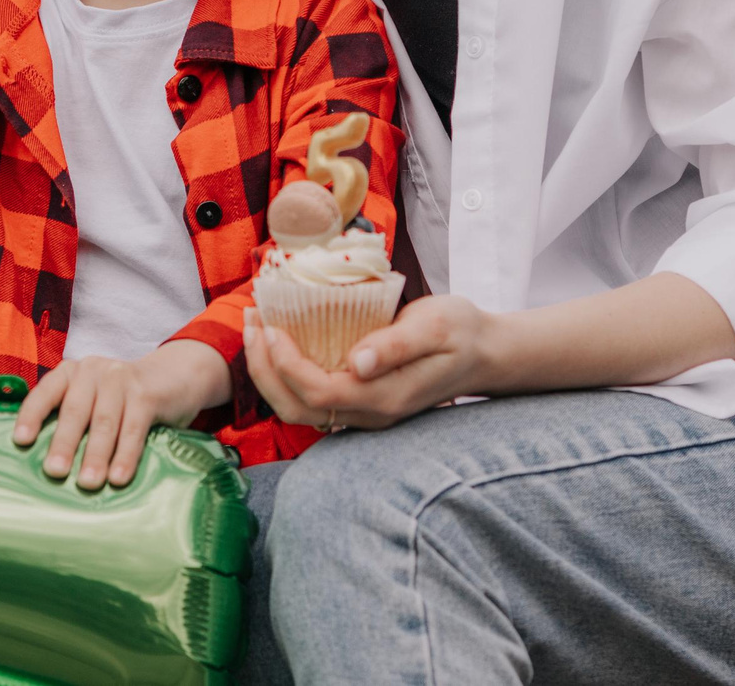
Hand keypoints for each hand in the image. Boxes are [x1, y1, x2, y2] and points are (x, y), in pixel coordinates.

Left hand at [9, 341, 230, 490]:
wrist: (173, 375)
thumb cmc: (121, 399)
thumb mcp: (93, 399)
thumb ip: (74, 420)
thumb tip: (47, 467)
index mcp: (71, 373)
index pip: (45, 393)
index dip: (32, 416)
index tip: (21, 441)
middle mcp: (93, 371)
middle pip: (75, 410)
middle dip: (63, 443)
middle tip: (54, 472)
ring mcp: (121, 380)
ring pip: (104, 422)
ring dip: (95, 455)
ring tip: (87, 484)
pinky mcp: (146, 394)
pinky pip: (133, 429)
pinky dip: (125, 455)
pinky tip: (118, 478)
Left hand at [243, 295, 505, 429]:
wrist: (484, 352)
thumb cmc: (461, 332)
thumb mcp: (436, 327)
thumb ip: (397, 345)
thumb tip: (358, 362)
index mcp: (384, 398)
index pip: (318, 393)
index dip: (286, 365)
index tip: (271, 326)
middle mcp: (369, 414)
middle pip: (296, 408)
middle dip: (263, 368)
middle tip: (250, 320)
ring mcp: (363, 412)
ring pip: (298, 407)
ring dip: (268, 370)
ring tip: (255, 324)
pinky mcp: (360, 400)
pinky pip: (310, 396)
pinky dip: (285, 371)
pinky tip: (279, 337)